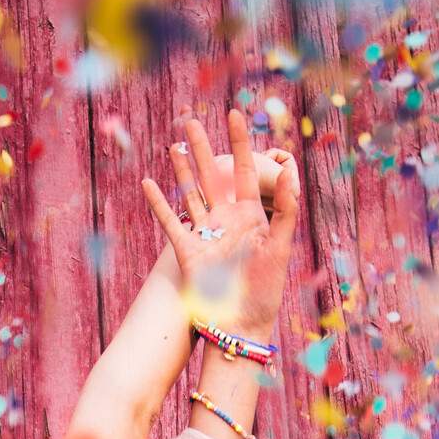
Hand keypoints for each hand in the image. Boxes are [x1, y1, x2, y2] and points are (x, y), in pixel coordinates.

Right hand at [140, 110, 299, 342]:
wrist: (241, 324)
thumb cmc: (266, 290)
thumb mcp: (281, 247)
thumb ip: (285, 208)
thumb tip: (289, 170)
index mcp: (252, 216)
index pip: (246, 171)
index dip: (241, 143)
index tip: (235, 114)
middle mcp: (227, 220)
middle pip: (213, 175)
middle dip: (203, 146)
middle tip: (191, 118)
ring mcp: (206, 234)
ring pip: (191, 193)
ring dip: (181, 169)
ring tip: (174, 144)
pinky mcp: (187, 251)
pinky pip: (170, 221)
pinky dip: (158, 203)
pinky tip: (148, 183)